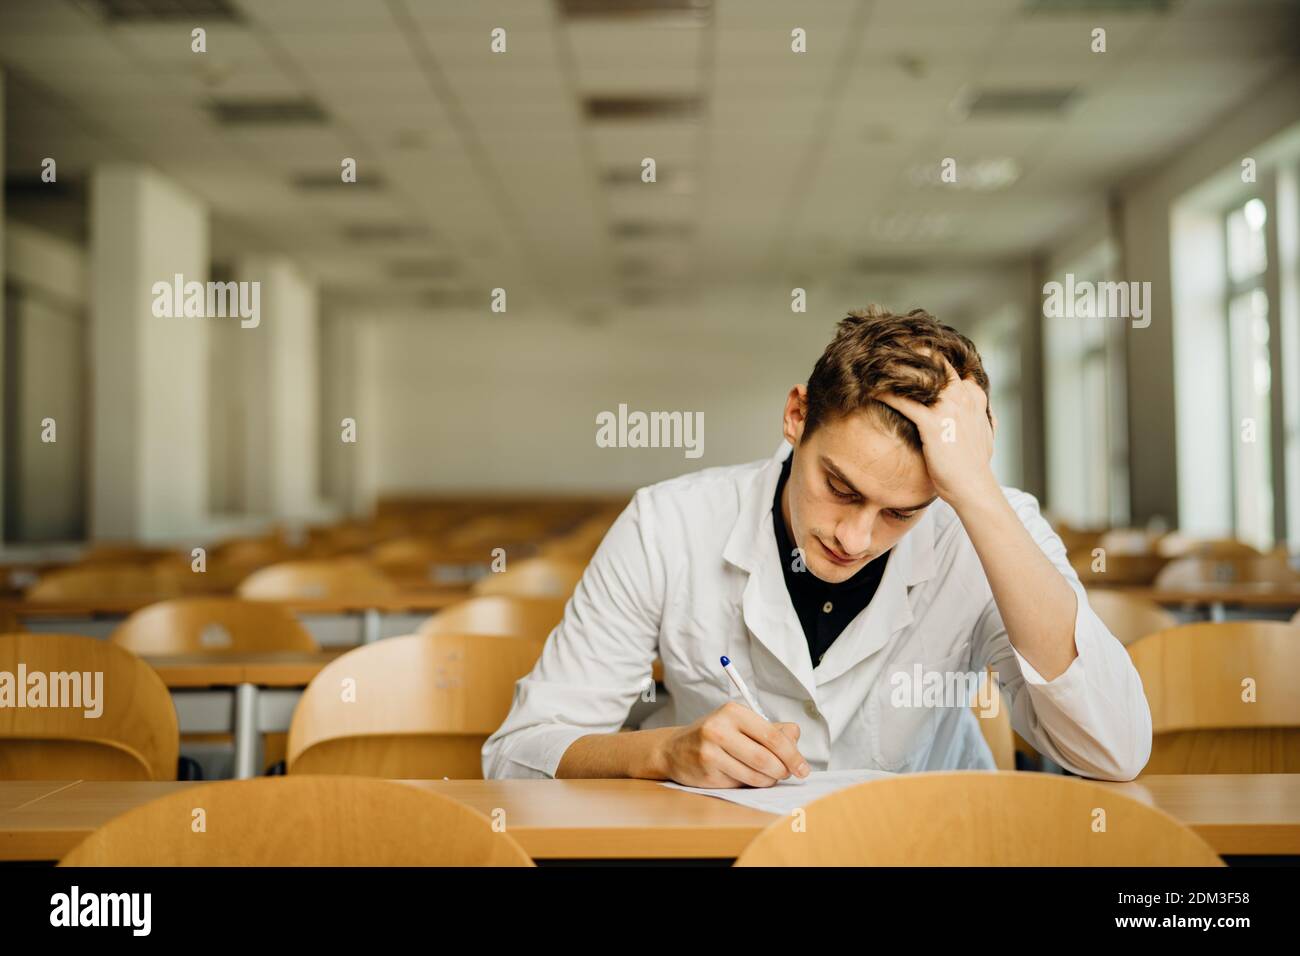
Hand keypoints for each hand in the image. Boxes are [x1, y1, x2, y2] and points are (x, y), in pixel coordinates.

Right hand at [657, 702, 809, 787]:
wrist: (674, 749)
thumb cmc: (714, 735)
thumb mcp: (740, 723)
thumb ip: (771, 729)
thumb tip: (795, 736)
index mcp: (733, 712)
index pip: (772, 736)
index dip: (792, 755)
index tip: (803, 768)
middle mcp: (719, 729)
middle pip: (765, 758)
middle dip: (783, 770)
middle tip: (788, 774)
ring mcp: (710, 753)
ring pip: (755, 775)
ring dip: (768, 780)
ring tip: (768, 775)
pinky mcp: (706, 774)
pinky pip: (740, 785)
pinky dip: (751, 784)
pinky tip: (746, 777)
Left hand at [875, 355, 997, 506]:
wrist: (974, 487)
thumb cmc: (974, 466)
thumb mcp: (984, 434)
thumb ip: (980, 417)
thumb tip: (982, 413)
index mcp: (974, 396)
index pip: (953, 365)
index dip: (932, 356)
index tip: (913, 349)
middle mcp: (963, 396)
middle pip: (936, 361)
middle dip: (912, 351)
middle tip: (888, 346)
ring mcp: (949, 408)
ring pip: (918, 376)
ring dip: (895, 368)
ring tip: (874, 361)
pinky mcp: (932, 423)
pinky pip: (904, 401)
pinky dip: (885, 392)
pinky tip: (870, 389)